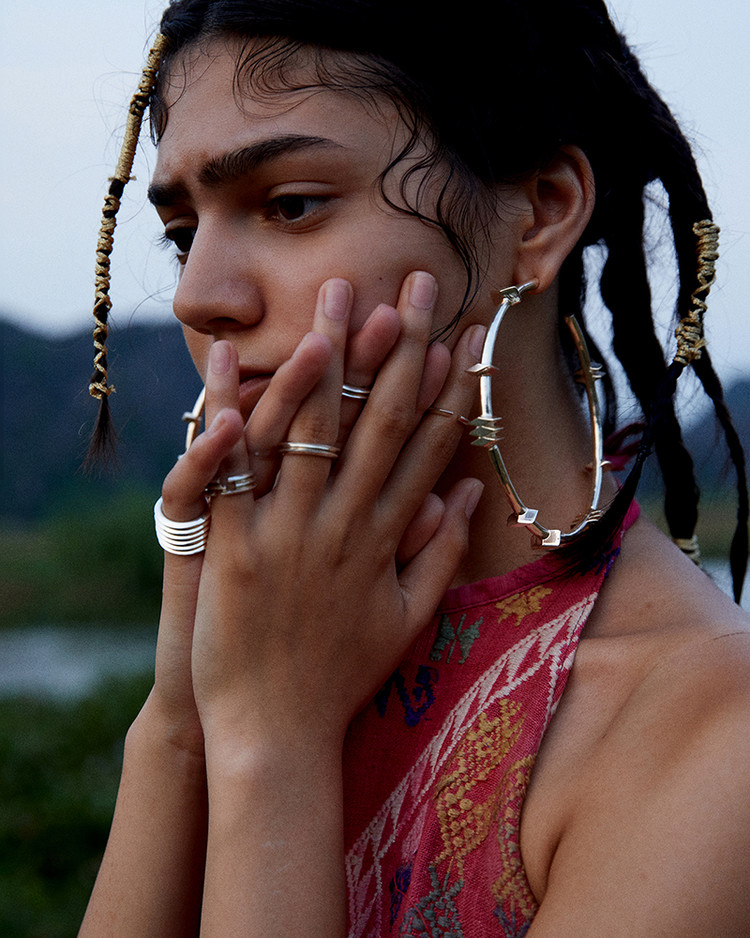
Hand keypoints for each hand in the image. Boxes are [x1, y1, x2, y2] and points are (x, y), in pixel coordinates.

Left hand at [189, 271, 484, 753]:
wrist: (278, 734)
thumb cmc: (343, 677)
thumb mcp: (407, 619)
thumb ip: (441, 553)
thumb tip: (467, 488)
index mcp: (385, 542)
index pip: (424, 450)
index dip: (445, 390)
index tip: (461, 338)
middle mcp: (343, 528)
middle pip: (375, 424)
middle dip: (398, 350)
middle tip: (412, 286)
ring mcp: (288, 538)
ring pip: (310, 435)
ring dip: (325, 363)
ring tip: (338, 301)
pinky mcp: (235, 551)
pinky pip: (233, 476)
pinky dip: (230, 423)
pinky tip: (234, 371)